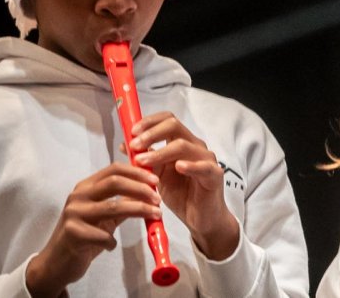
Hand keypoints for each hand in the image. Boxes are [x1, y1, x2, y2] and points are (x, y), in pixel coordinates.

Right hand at [25, 163, 161, 297]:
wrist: (56, 262)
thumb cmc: (84, 235)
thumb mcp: (105, 215)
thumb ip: (123, 201)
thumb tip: (150, 189)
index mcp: (86, 187)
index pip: (114, 169)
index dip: (137, 172)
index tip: (156, 181)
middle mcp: (78, 196)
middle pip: (115, 182)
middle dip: (141, 189)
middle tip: (158, 199)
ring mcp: (73, 214)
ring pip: (113, 207)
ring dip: (139, 210)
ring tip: (155, 216)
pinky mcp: (73, 234)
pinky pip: (103, 235)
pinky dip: (113, 241)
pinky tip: (112, 246)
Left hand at [129, 111, 238, 259]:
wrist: (201, 219)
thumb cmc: (182, 195)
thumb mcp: (157, 176)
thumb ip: (145, 160)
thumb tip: (125, 145)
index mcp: (181, 142)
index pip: (167, 120)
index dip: (149, 122)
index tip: (132, 132)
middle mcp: (195, 146)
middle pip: (174, 126)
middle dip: (151, 133)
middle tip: (135, 145)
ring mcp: (206, 159)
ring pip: (184, 145)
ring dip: (160, 152)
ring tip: (143, 161)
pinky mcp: (214, 175)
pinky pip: (203, 166)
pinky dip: (190, 165)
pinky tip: (179, 167)